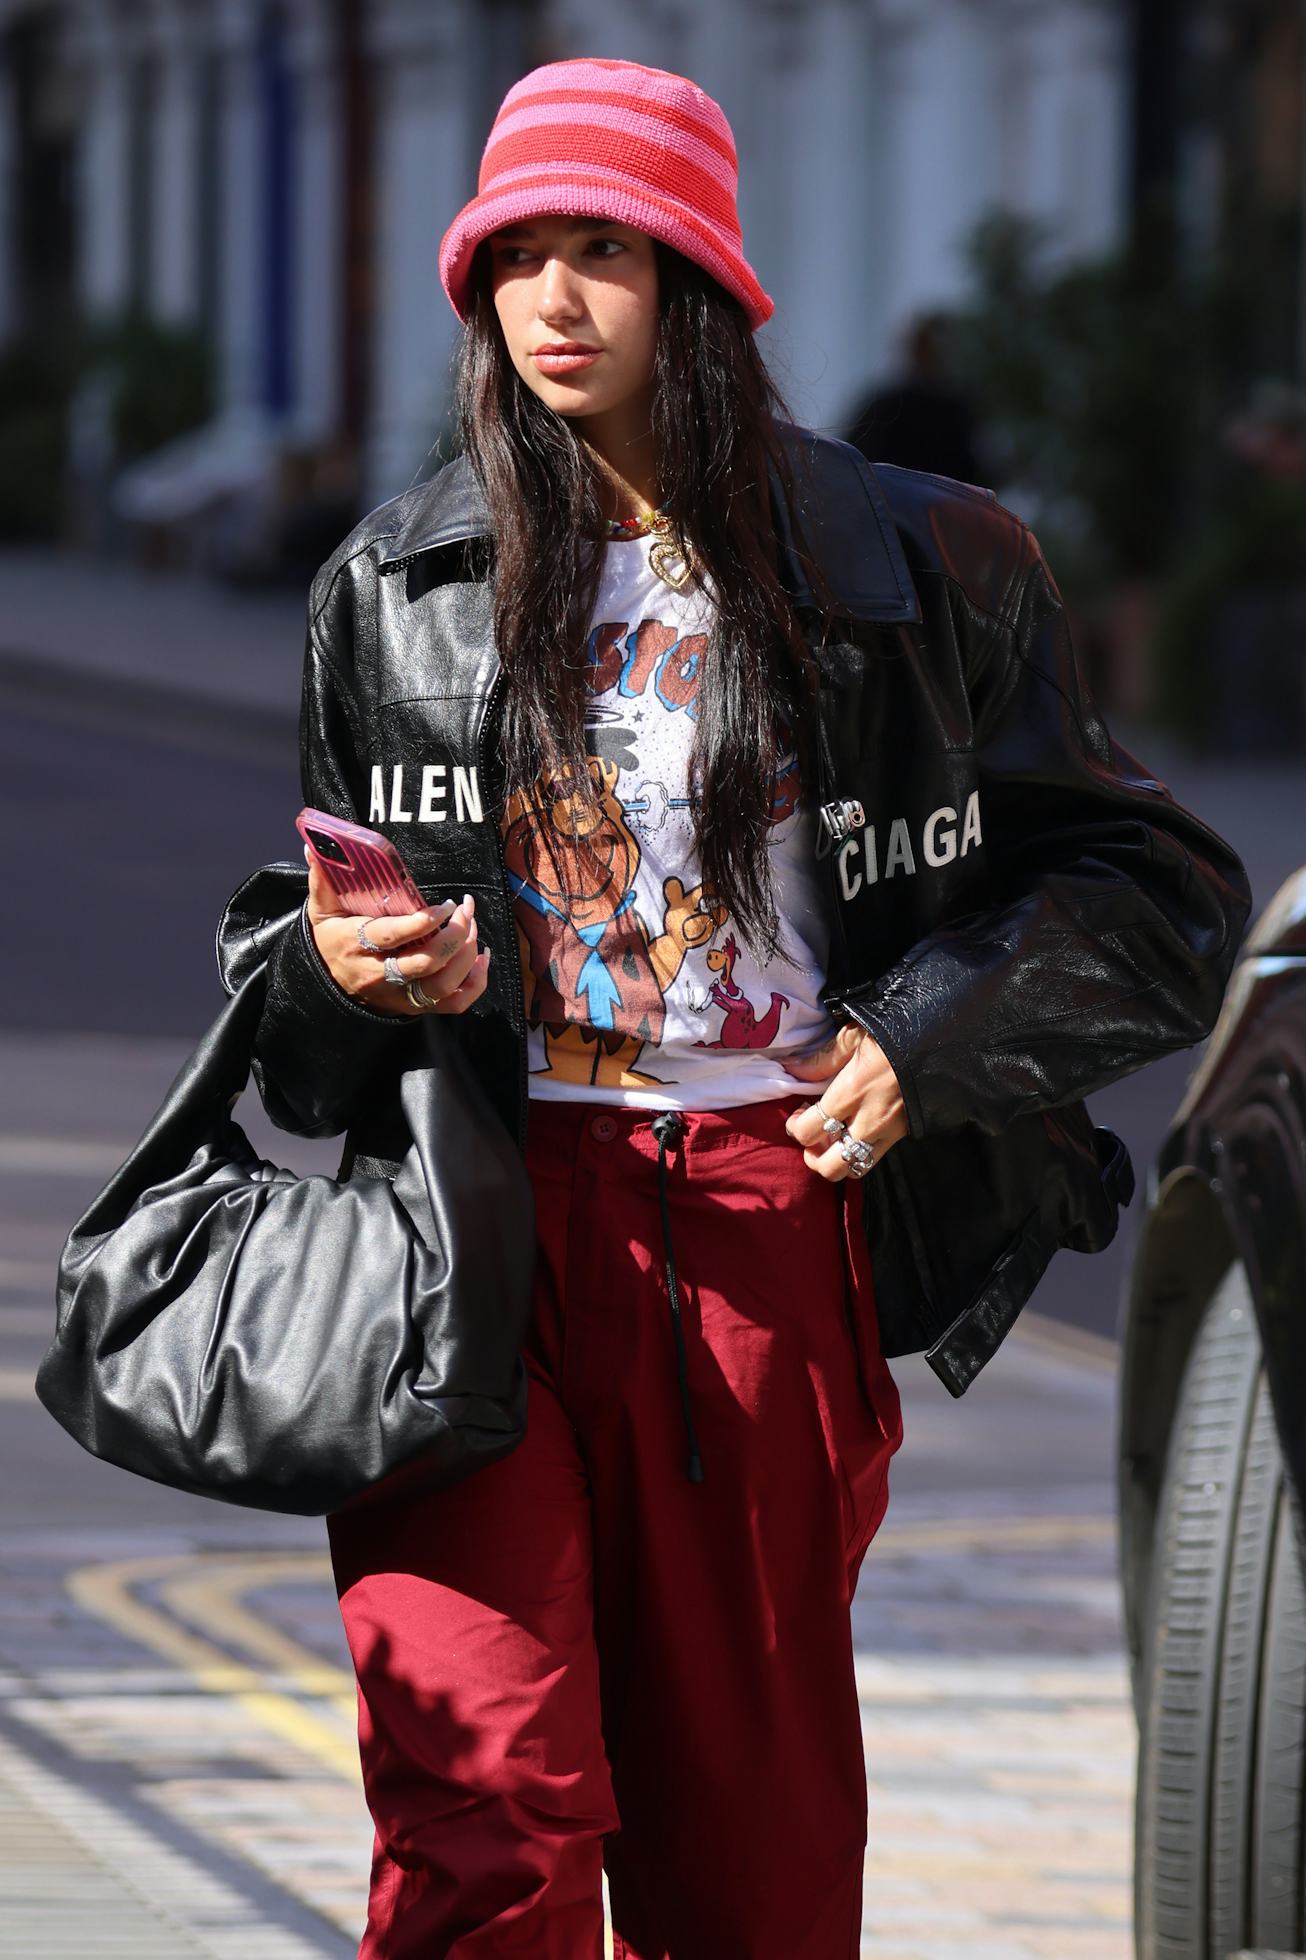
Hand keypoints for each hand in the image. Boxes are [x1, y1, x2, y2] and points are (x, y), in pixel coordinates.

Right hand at [304, 850, 490, 1015]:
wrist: (327, 984)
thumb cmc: (331, 939)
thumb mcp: (322, 909)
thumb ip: (322, 879)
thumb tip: (315, 846)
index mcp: (356, 945)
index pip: (392, 937)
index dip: (423, 922)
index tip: (444, 906)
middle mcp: (379, 974)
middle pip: (425, 963)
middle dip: (454, 936)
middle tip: (464, 910)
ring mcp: (399, 994)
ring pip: (442, 985)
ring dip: (466, 956)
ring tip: (471, 927)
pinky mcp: (415, 1005)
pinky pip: (453, 1004)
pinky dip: (474, 984)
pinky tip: (480, 957)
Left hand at [780, 1023, 908, 1180]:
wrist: (945, 1041)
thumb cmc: (897, 1033)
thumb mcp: (856, 1035)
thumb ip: (823, 1059)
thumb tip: (794, 1070)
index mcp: (851, 1092)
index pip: (809, 1130)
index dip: (795, 1127)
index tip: (799, 1113)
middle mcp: (869, 1120)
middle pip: (829, 1165)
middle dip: (813, 1156)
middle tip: (813, 1135)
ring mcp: (890, 1132)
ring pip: (854, 1170)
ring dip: (837, 1161)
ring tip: (834, 1140)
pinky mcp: (905, 1134)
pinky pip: (874, 1157)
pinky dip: (858, 1153)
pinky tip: (856, 1132)